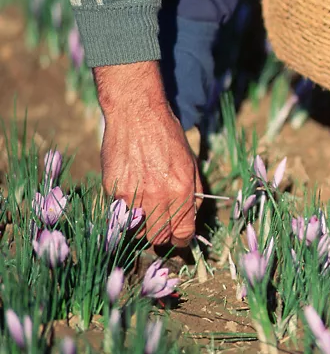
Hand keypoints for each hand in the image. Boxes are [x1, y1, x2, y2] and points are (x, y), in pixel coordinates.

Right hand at [95, 62, 202, 246]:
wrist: (137, 114)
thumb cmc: (168, 136)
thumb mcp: (191, 163)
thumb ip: (192, 193)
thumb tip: (191, 217)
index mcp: (181, 190)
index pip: (182, 232)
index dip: (182, 238)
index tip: (179, 237)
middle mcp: (158, 196)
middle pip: (158, 237)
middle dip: (162, 236)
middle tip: (162, 226)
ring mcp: (133, 194)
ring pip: (137, 229)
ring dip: (142, 224)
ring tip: (146, 208)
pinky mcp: (113, 189)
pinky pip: (121, 212)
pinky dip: (126, 208)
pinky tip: (132, 190)